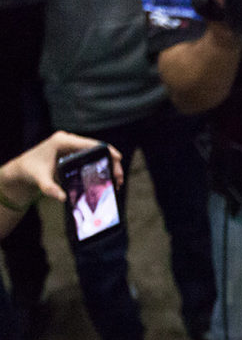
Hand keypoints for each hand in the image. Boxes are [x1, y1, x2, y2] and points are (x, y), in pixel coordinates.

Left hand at [0, 131, 122, 209]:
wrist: (23, 169)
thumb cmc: (31, 171)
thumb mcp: (40, 180)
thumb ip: (50, 189)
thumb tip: (63, 198)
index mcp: (62, 141)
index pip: (91, 144)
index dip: (107, 150)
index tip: (118, 159)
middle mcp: (69, 141)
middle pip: (98, 148)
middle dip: (112, 162)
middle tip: (119, 179)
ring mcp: (72, 146)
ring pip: (97, 153)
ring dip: (109, 165)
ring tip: (117, 181)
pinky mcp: (74, 153)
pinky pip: (93, 157)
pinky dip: (102, 166)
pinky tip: (107, 179)